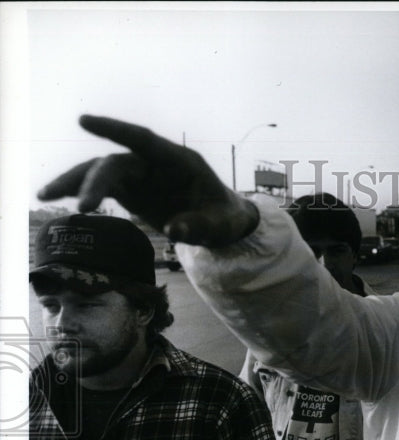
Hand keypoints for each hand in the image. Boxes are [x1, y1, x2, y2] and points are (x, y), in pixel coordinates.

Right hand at [37, 115, 259, 246]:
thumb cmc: (224, 218)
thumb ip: (200, 227)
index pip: (144, 140)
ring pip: (101, 171)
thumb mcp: (220, 226)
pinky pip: (101, 186)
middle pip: (117, 163)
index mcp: (179, 161)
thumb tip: (174, 231)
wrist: (221, 221)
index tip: (84, 121)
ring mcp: (140, 175)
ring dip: (74, 182)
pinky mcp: (131, 190)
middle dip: (97, 181)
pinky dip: (79, 191)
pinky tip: (54, 199)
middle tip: (84, 206)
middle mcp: (154, 163)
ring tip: (45, 195)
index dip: (115, 129)